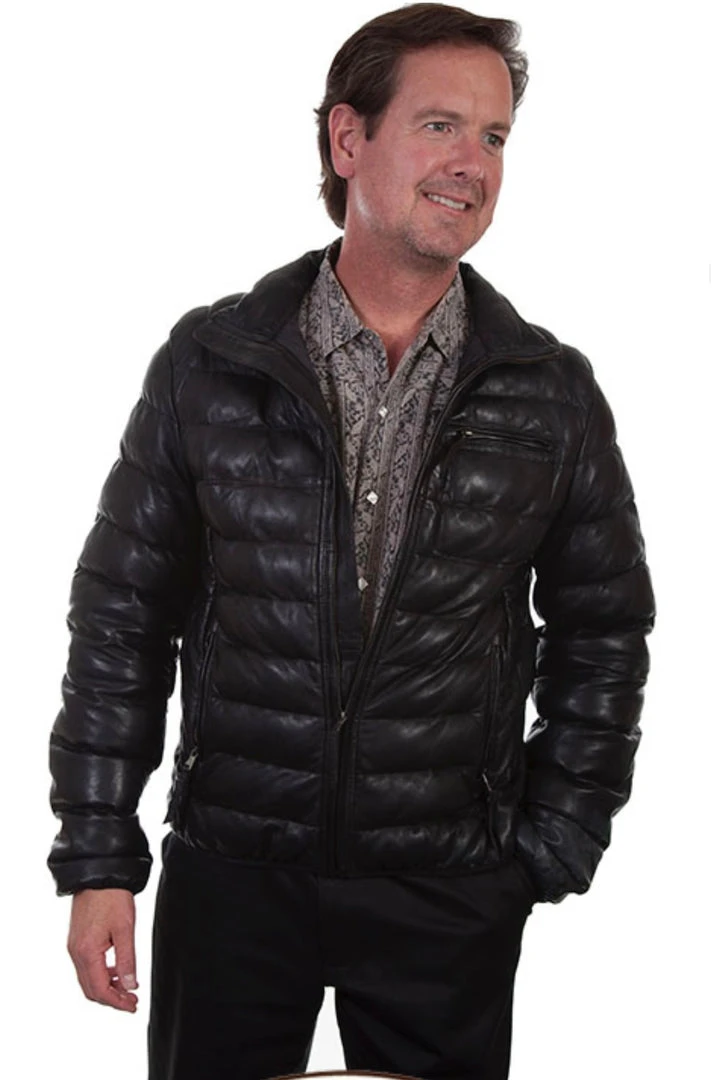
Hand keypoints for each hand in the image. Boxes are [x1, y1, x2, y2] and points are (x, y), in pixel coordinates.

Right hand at [67, 888, 138, 1011]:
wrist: (98, 874)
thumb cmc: (111, 897)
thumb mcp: (125, 929)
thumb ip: (127, 960)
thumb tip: (130, 985)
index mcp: (87, 952)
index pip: (99, 990)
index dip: (116, 1002)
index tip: (132, 1006)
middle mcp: (76, 952)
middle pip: (90, 989)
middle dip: (111, 999)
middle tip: (131, 1001)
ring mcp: (74, 946)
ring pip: (88, 979)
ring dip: (106, 987)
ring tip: (127, 988)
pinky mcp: (77, 940)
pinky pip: (86, 966)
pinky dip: (101, 974)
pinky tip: (116, 970)